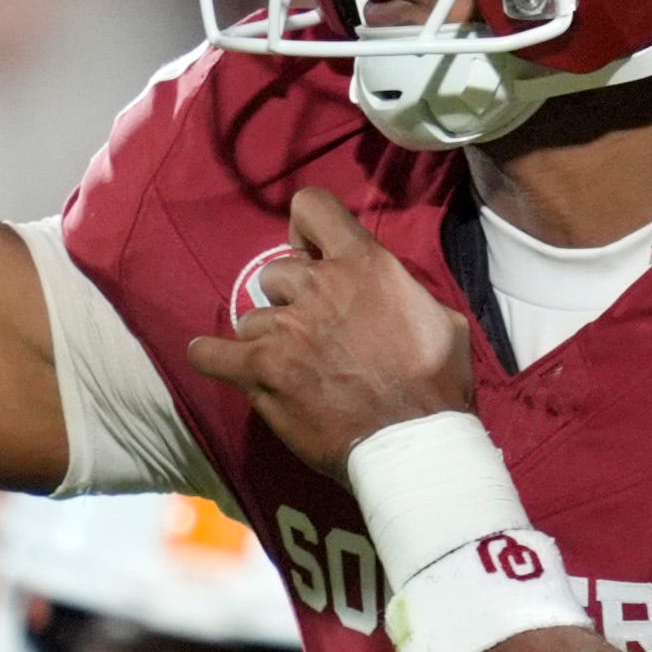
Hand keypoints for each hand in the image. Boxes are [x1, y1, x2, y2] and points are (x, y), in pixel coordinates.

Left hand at [182, 187, 473, 476]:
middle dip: (289, 298)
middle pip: (275, 272)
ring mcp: (286, 328)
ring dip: (266, 338)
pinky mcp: (262, 370)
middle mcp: (320, 286)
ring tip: (288, 367)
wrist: (413, 443)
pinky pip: (212, 354)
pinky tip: (211, 357)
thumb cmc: (436, 385)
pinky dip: (210, 356)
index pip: (313, 207)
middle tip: (309, 329)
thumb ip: (401, 291)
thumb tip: (386, 288)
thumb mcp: (441, 317)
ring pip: (251, 317)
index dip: (305, 228)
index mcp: (364, 264)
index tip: (308, 252)